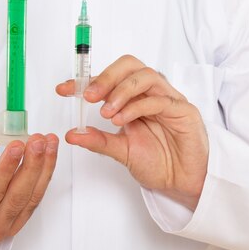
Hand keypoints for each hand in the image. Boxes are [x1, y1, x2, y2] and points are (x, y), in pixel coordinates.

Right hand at [0, 122, 57, 249]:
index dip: (6, 167)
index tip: (16, 144)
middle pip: (18, 195)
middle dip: (32, 165)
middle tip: (38, 141)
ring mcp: (10, 226)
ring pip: (33, 196)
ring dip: (45, 167)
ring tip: (49, 143)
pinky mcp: (22, 221)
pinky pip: (37, 197)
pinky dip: (45, 174)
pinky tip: (49, 156)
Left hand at [56, 55, 207, 209]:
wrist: (184, 184)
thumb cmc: (159, 164)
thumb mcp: (120, 151)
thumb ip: (98, 141)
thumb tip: (72, 134)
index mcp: (134, 99)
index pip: (109, 79)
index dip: (86, 81)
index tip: (64, 89)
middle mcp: (151, 94)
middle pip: (130, 65)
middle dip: (106, 77)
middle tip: (89, 96)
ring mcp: (168, 99)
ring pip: (145, 76)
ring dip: (122, 90)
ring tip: (107, 112)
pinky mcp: (183, 110)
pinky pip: (159, 99)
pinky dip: (137, 107)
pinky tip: (123, 120)